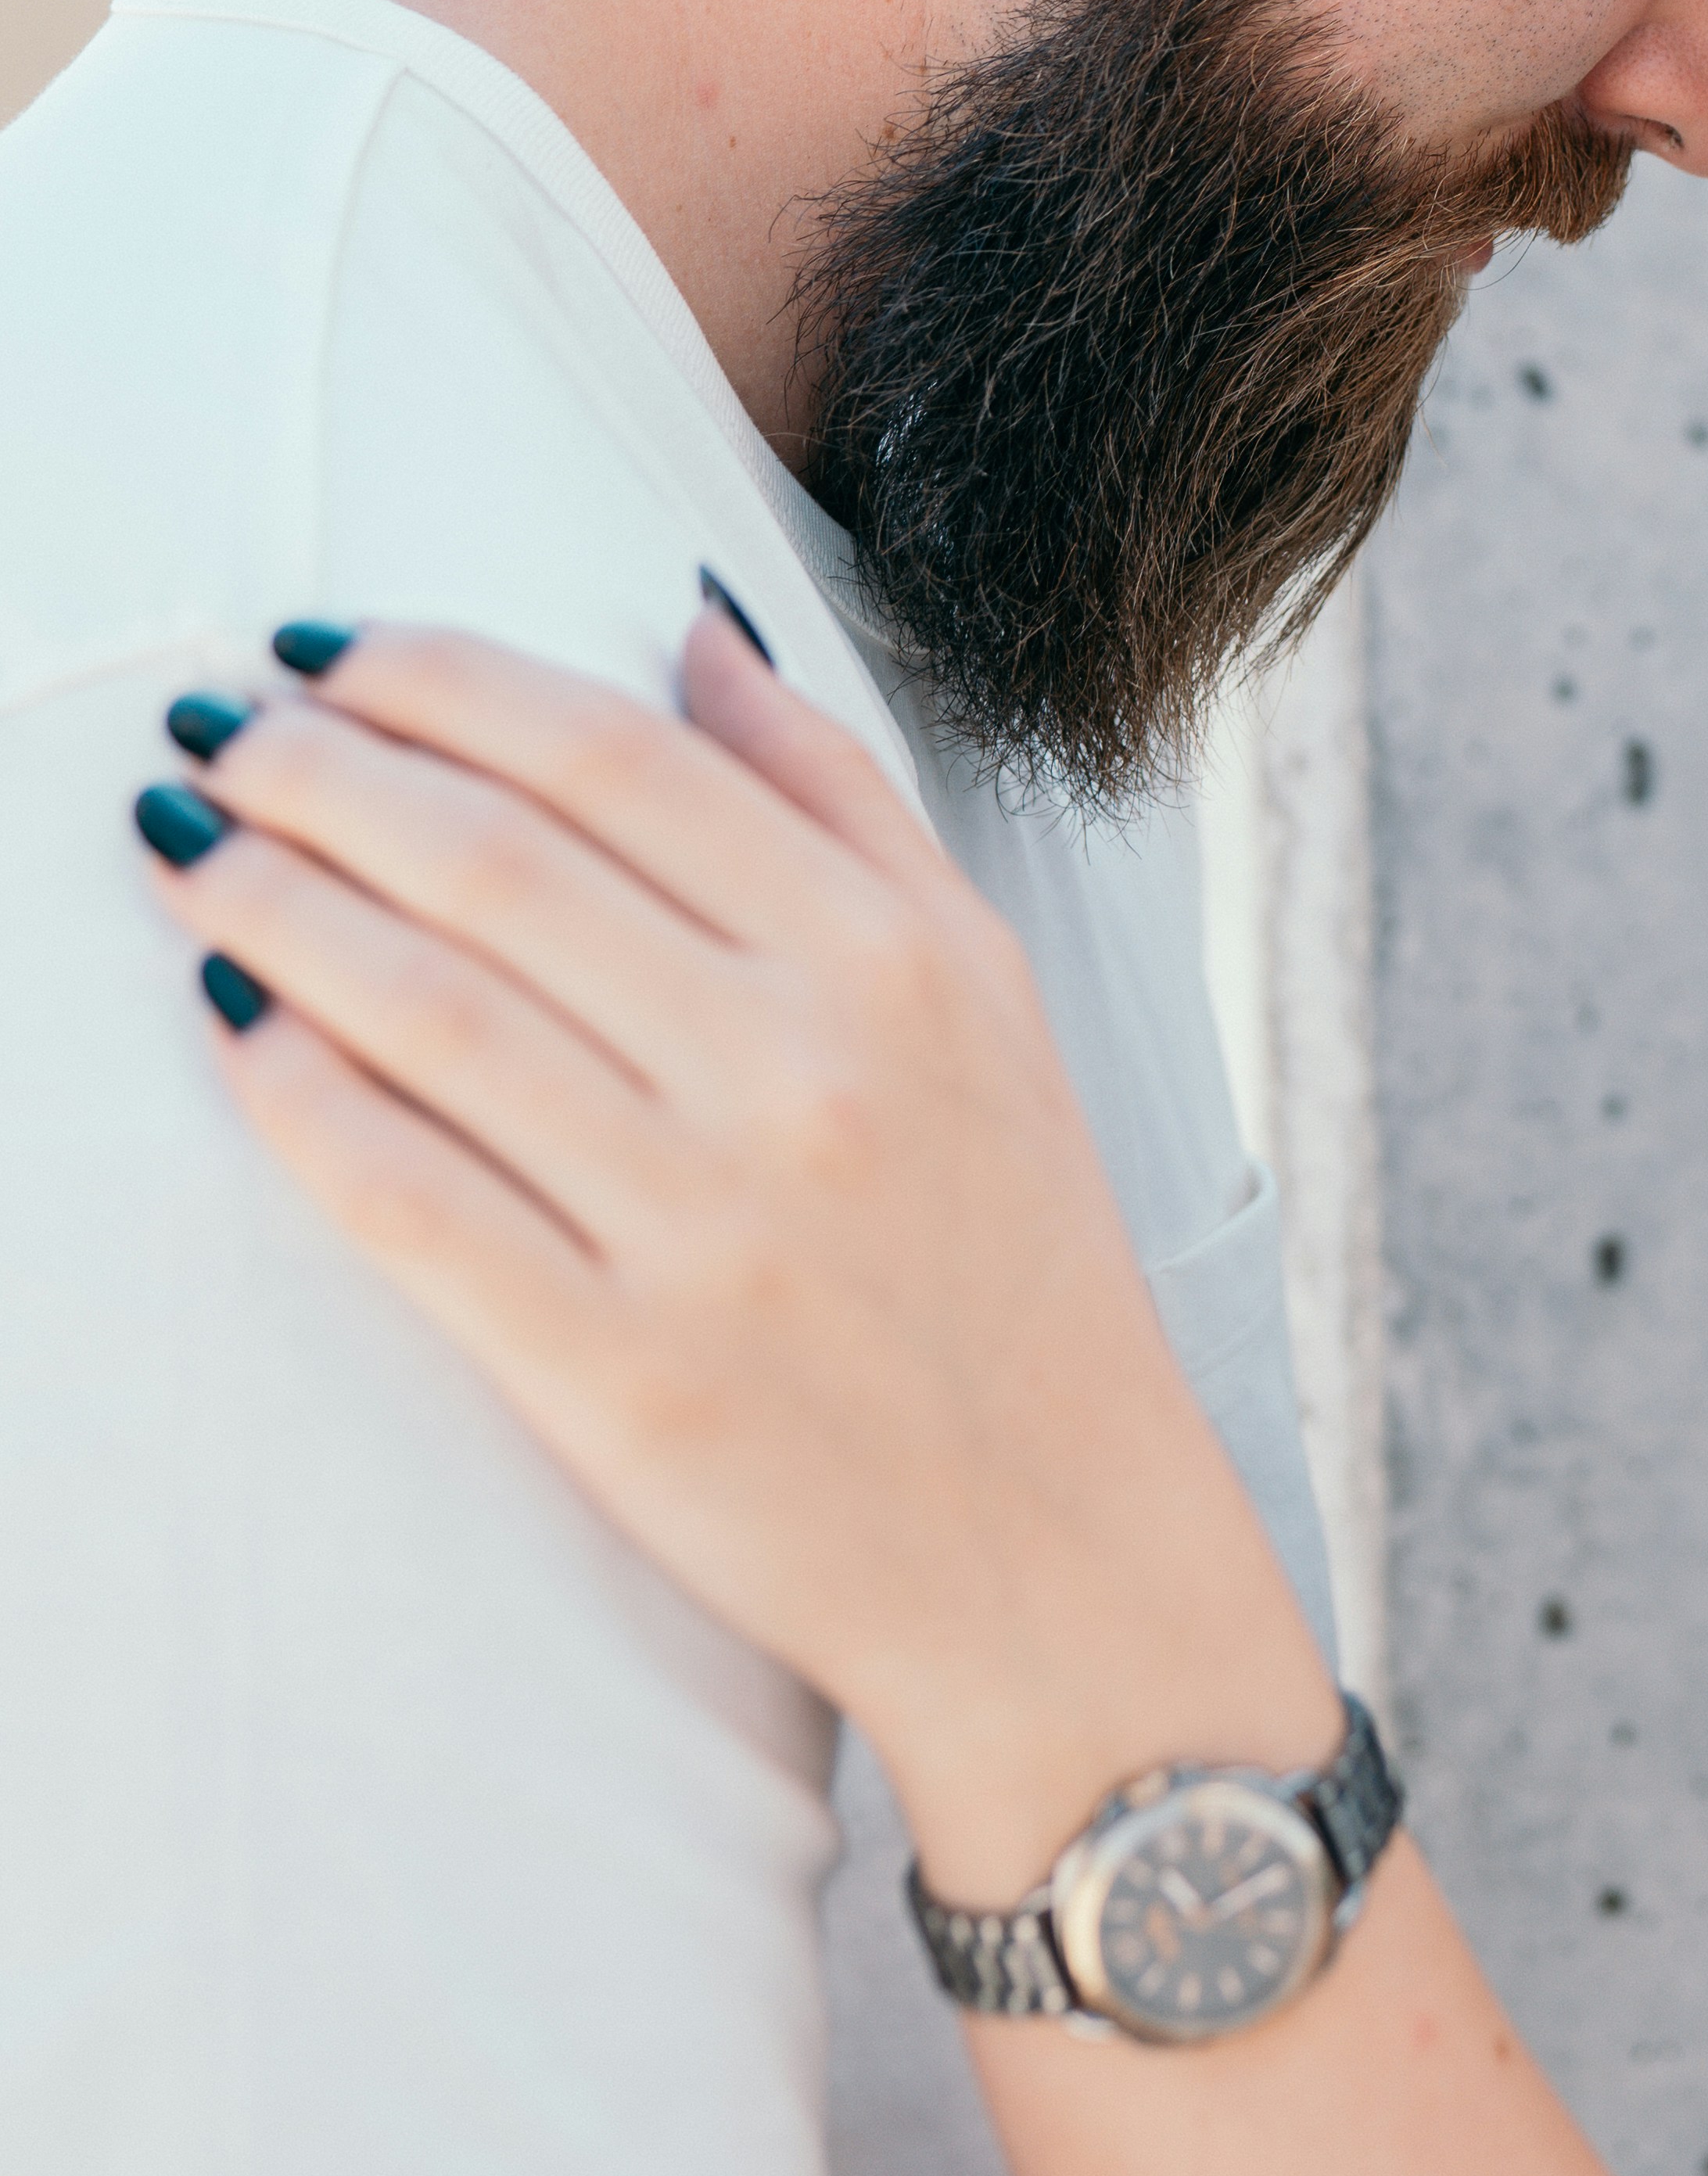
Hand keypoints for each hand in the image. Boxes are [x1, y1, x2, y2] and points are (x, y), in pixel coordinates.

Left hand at [139, 614, 1314, 1841]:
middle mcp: (804, 1071)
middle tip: (219, 724)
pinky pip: (413, 1204)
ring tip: (185, 844)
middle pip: (498, 862)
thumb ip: (839, 795)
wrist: (1054, 1546)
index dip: (440, 677)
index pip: (615, 757)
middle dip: (318, 768)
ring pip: (430, 1013)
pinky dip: (301, 1100)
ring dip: (269, 906)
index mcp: (893, 955)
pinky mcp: (621, 1377)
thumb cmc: (1008, 1246)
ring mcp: (709, 1228)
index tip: (325, 644)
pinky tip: (233, 1026)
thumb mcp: (986, 984)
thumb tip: (690, 629)